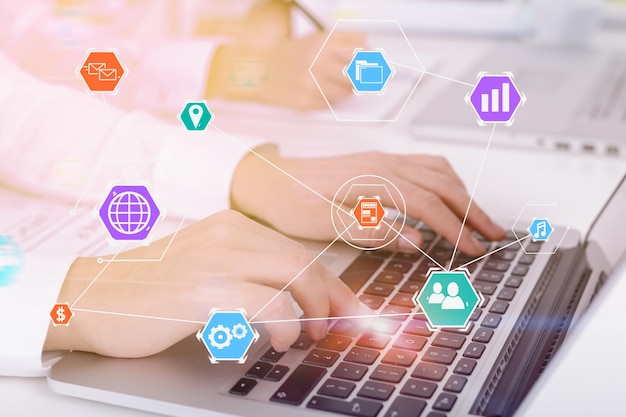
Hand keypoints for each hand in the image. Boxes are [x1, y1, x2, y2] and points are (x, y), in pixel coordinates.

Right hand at [44, 210, 369, 357]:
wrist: (93, 297)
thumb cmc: (152, 291)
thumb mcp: (208, 271)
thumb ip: (252, 277)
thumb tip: (299, 303)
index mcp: (233, 227)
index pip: (299, 253)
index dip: (333, 285)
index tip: (352, 310)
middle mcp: (230, 234)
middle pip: (307, 263)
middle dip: (334, 300)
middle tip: (340, 328)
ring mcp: (218, 258)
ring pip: (297, 276)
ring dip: (314, 311)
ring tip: (307, 335)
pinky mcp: (205, 288)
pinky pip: (270, 302)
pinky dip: (287, 323)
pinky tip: (280, 338)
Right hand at [206, 32, 362, 110]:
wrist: (259, 71)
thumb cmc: (291, 56)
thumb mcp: (317, 39)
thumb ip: (345, 42)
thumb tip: (373, 53)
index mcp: (321, 42)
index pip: (360, 52)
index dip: (371, 60)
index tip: (375, 65)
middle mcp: (315, 62)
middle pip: (357, 75)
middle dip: (360, 77)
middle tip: (356, 77)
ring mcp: (310, 84)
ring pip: (347, 93)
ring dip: (346, 90)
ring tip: (332, 84)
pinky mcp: (305, 103)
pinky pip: (331, 104)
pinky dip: (330, 99)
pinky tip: (318, 92)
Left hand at [231, 149, 505, 256]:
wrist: (266, 178)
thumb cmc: (289, 201)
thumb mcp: (321, 222)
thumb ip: (370, 229)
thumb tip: (415, 240)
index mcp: (372, 178)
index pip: (427, 202)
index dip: (454, 227)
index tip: (473, 248)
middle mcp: (383, 163)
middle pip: (441, 182)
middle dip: (471, 210)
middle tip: (494, 235)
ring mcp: (382, 160)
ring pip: (437, 170)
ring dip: (464, 193)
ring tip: (481, 219)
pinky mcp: (378, 163)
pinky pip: (424, 165)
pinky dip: (447, 181)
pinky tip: (450, 194)